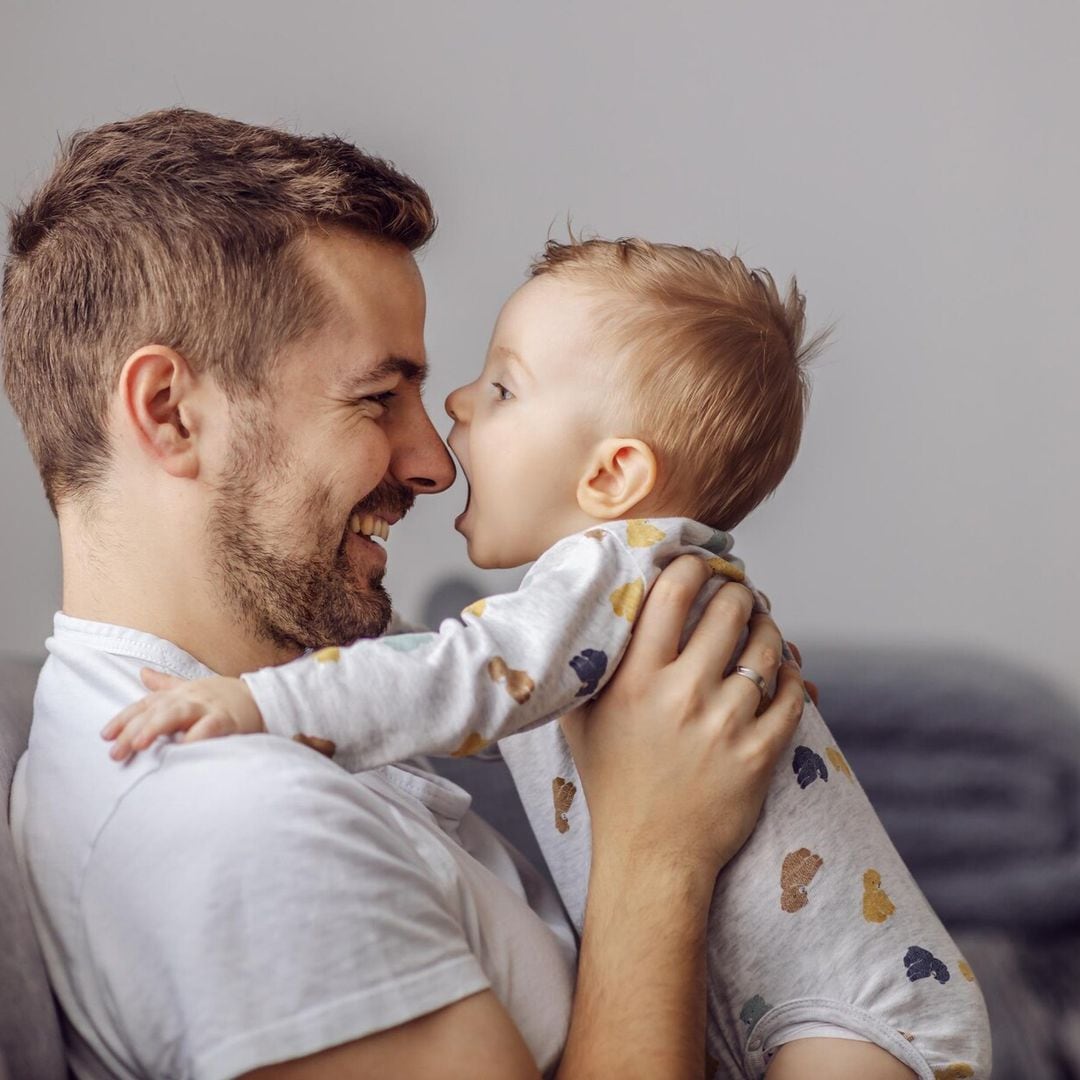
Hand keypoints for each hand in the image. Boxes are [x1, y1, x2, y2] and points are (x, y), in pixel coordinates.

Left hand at [100, 668, 264, 761]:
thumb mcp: (192, 687)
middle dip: (133, 730)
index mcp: (179, 694)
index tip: (105, 736)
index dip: (124, 719)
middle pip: (156, 711)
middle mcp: (190, 698)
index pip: (145, 704)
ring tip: (139, 745)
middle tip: (115, 753)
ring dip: (157, 727)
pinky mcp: (227, 719)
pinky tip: (182, 749)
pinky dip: (197, 737)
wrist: (262, 697)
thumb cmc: (223, 696)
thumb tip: (141, 672)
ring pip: (178, 714)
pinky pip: (210, 727)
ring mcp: (208, 707)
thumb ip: (165, 684)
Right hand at [561, 555, 804, 884]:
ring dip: (769, 629)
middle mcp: (680, 695)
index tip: (701, 565)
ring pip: (766, 648)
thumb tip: (603, 610)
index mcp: (634, 680)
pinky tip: (783, 669)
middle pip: (728, 610)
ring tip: (762, 627)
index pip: (672, 594)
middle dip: (739, 592)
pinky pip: (791, 694)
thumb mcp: (583, 718)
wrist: (650, 855)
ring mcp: (723, 725)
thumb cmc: (613, 781)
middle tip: (739, 593)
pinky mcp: (758, 754)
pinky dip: (792, 674)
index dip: (693, 566)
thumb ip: (593, 665)